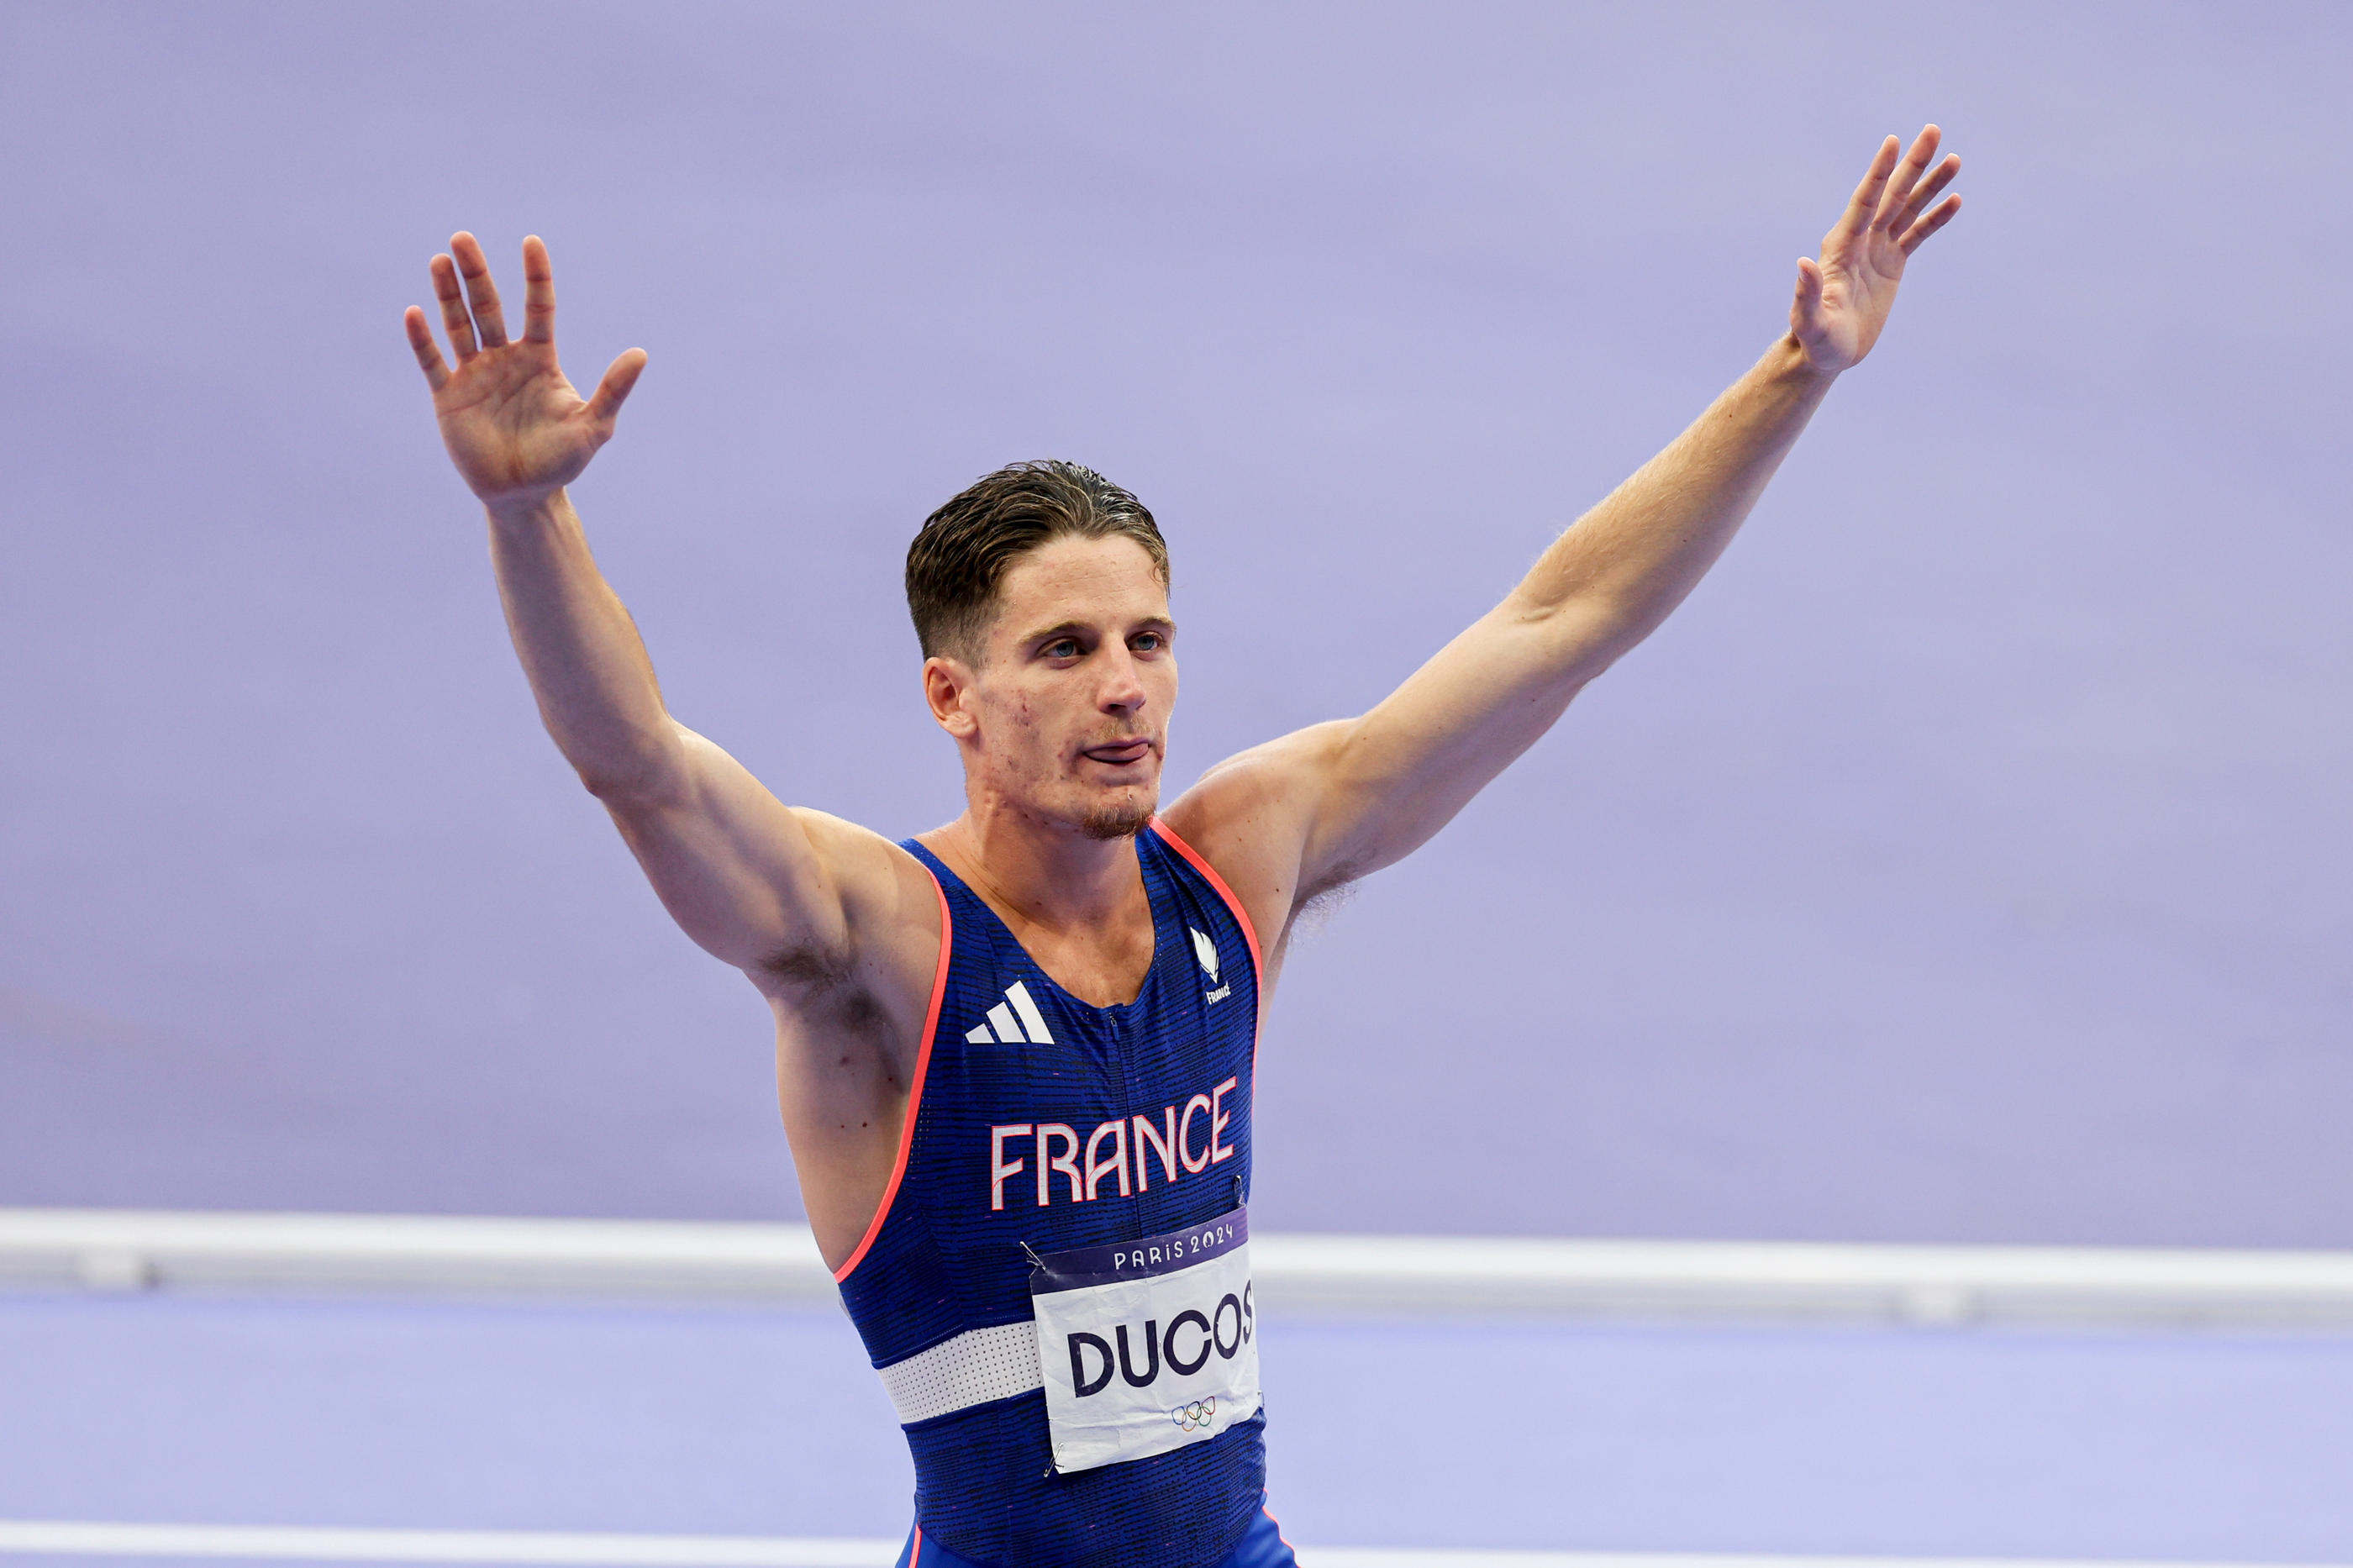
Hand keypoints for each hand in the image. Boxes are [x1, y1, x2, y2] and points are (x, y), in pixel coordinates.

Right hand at [403, 233, 646, 508]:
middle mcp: (504, 359)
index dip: (536, 277)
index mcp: (540, 359)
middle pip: (488, 306)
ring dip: (448, 294)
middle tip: (463, 238)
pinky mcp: (449, 396)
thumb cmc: (562, 461)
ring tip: (440, 260)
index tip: (532, 243)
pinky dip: (423, 340)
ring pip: (458, 325)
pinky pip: (433, 362)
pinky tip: (415, 313)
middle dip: (476, 274)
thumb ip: (614, 389)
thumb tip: (641, 353)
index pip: (538, 308)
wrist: (523, 495)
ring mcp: (474, 375)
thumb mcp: (593, 426)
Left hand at [1790, 126, 1961, 373]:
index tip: (1893, 141)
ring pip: (1907, 209)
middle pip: (1890, 194)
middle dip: (1911, 164)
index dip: (1879, 172)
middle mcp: (1860, 240)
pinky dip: (1935, 218)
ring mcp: (1877, 249)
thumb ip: (1806, 293)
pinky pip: (1917, 234)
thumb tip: (1804, 262)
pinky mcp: (1891, 264)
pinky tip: (1954, 200)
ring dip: (1929, 184)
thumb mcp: (1810, 320)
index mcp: (1842, 247)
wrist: (1826, 354)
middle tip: (1932, 130)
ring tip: (1953, 158)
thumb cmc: (1815, 340)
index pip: (1864, 201)